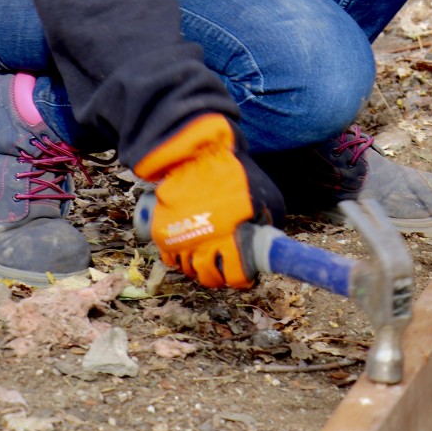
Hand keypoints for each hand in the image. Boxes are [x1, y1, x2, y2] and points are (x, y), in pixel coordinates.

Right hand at [134, 114, 284, 287]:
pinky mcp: (163, 231)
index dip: (241, 277)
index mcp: (231, 236)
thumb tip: (268, 237)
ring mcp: (181, 238)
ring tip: (205, 253)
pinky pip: (169, 257)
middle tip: (223, 266)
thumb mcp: (262, 192)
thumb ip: (267, 218)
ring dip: (198, 265)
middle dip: (218, 275)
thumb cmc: (232, 171)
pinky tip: (189, 246)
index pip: (236, 275)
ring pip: (189, 268)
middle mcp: (204, 243)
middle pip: (209, 277)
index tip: (244, 273)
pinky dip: (178, 257)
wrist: (197, 153)